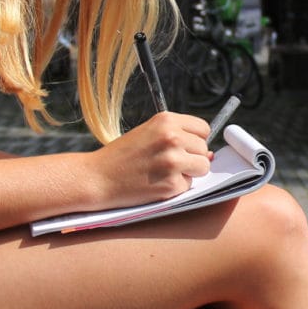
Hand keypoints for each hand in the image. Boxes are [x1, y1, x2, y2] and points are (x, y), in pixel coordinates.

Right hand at [85, 112, 211, 207]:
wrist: (97, 177)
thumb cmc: (122, 156)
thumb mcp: (148, 134)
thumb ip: (177, 137)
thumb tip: (210, 154)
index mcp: (166, 120)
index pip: (203, 129)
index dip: (195, 140)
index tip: (183, 147)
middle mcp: (172, 137)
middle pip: (204, 149)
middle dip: (192, 158)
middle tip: (167, 163)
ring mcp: (173, 161)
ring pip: (203, 167)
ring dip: (189, 173)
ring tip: (165, 173)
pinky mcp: (171, 184)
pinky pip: (189, 186)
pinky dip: (176, 188)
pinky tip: (156, 184)